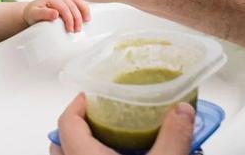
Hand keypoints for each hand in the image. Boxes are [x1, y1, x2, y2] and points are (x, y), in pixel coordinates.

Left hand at [24, 0, 89, 31]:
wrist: (32, 11)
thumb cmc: (33, 13)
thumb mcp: (34, 14)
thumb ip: (44, 14)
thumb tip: (55, 14)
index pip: (65, 8)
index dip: (69, 20)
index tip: (70, 30)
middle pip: (73, 7)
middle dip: (77, 20)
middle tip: (76, 31)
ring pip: (79, 3)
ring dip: (84, 14)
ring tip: (83, 25)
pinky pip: (80, 3)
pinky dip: (85, 10)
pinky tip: (86, 18)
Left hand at [50, 93, 194, 154]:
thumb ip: (173, 135)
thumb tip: (183, 111)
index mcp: (82, 154)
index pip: (66, 120)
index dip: (78, 103)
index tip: (93, 95)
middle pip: (61, 140)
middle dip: (77, 125)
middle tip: (100, 118)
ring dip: (78, 145)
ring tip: (102, 140)